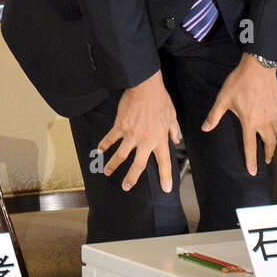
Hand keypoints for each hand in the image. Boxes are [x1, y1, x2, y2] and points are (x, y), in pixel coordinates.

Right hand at [99, 70, 180, 192]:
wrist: (145, 87)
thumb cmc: (159, 99)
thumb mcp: (171, 115)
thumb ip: (173, 129)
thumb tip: (176, 139)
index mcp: (160, 138)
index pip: (164, 161)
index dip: (165, 176)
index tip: (166, 189)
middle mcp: (145, 140)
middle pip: (138, 164)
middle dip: (132, 178)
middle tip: (126, 187)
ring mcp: (131, 134)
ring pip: (121, 155)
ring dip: (113, 165)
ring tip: (108, 172)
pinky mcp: (120, 126)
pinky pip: (111, 138)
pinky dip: (104, 145)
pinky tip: (100, 150)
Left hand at [201, 54, 276, 175]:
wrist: (258, 67)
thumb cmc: (240, 82)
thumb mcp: (223, 99)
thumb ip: (214, 116)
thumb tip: (205, 128)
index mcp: (249, 121)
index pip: (250, 146)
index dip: (252, 160)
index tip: (253, 171)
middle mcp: (264, 121)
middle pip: (269, 143)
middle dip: (268, 154)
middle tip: (266, 160)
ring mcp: (273, 113)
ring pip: (276, 133)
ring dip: (273, 142)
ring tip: (270, 145)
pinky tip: (274, 127)